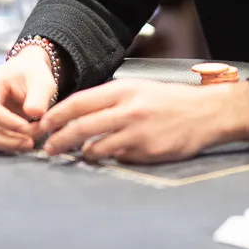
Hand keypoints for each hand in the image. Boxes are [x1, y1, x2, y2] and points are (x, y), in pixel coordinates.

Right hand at [0, 46, 57, 152]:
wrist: (28, 74)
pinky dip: (7, 144)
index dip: (7, 122)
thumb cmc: (32, 74)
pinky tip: (24, 140)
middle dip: (6, 140)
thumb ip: (39, 97)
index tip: (28, 127)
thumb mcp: (41, 81)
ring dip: (7, 144)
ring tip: (30, 141)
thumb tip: (33, 114)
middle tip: (30, 142)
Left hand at [38, 79, 248, 163]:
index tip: (43, 125)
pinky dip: (109, 159)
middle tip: (48, 148)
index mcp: (122, 90)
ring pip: (96, 147)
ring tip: (74, 156)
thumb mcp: (137, 90)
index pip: (79, 102)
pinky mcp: (148, 152)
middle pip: (81, 126)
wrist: (205, 113)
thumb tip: (78, 115)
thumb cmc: (167, 101)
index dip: (57, 115)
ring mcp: (137, 132)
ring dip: (81, 154)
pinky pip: (119, 158)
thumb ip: (109, 101)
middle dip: (59, 139)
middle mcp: (127, 110)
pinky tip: (106, 158)